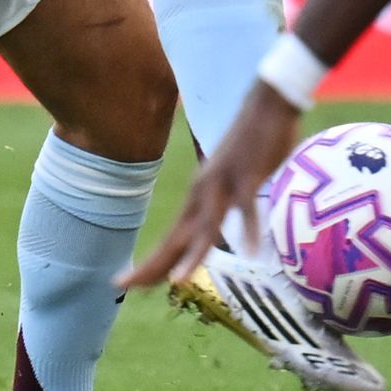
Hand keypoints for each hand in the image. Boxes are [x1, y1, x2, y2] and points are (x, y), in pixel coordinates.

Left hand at [124, 84, 300, 289]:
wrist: (266, 105)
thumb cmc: (250, 144)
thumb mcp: (228, 181)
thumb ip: (220, 204)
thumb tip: (213, 229)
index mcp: (198, 197)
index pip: (169, 239)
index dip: (149, 263)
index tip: (124, 283)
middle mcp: (204, 193)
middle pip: (176, 238)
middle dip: (153, 265)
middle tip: (124, 286)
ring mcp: (225, 184)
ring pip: (207, 227)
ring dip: (193, 255)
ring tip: (178, 282)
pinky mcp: (249, 175)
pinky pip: (247, 206)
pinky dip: (248, 229)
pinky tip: (250, 250)